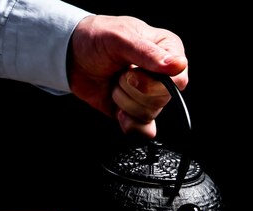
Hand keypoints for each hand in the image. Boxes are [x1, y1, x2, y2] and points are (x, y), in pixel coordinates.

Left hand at [68, 15, 187, 136]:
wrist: (73, 57)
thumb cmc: (97, 39)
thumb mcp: (121, 38)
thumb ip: (149, 53)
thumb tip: (178, 65)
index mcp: (168, 51)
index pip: (178, 79)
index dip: (154, 82)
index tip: (133, 72)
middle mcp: (163, 76)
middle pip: (161, 100)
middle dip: (133, 90)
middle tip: (121, 73)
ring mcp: (151, 96)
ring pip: (148, 114)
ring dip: (124, 101)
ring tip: (116, 83)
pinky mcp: (138, 113)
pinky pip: (143, 131)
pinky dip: (128, 123)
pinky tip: (118, 109)